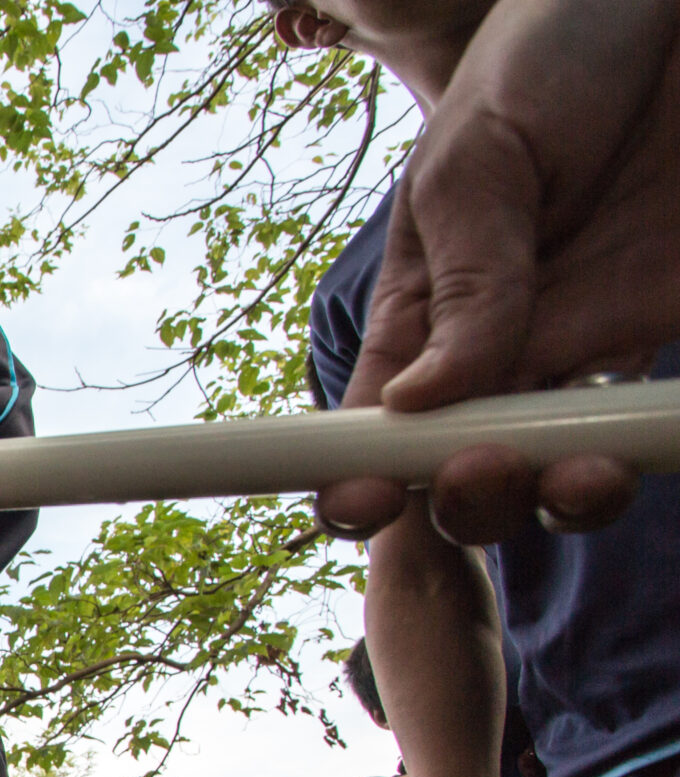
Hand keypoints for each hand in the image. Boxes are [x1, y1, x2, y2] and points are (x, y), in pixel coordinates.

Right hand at [318, 0, 679, 540]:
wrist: (676, 7)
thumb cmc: (556, 48)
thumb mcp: (482, 154)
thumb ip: (465, 283)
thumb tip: (417, 403)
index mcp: (421, 307)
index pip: (372, 420)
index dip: (354, 477)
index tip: (359, 503)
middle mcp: (499, 341)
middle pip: (464, 467)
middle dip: (467, 500)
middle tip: (482, 471)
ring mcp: (590, 338)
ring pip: (561, 466)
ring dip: (562, 498)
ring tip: (581, 475)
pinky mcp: (667, 320)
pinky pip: (650, 422)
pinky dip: (647, 448)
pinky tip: (643, 441)